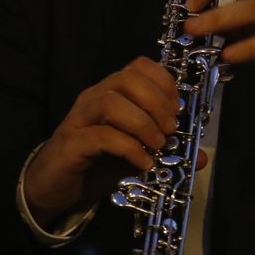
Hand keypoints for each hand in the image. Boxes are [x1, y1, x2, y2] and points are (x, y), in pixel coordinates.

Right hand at [22, 58, 177, 229]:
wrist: (54, 188)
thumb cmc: (96, 165)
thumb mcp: (136, 155)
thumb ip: (163, 150)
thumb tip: (200, 156)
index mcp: (110, 92)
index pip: (138, 67)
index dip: (164, 82)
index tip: (178, 109)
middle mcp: (93, 98)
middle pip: (127, 78)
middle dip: (157, 102)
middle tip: (170, 129)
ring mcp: (79, 119)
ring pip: (112, 102)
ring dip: (143, 123)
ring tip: (157, 145)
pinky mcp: (71, 144)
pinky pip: (101, 136)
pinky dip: (129, 148)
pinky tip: (142, 163)